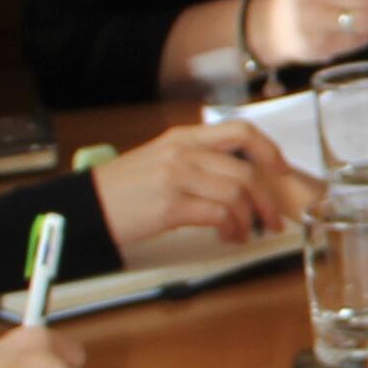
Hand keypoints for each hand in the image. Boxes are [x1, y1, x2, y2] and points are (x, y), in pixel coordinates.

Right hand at [92, 124, 304, 250]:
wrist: (86, 208)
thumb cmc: (123, 190)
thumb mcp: (161, 162)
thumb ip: (197, 162)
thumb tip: (239, 179)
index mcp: (183, 138)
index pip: (240, 131)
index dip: (269, 149)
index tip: (282, 169)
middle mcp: (182, 153)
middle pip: (246, 170)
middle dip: (267, 200)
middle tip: (273, 220)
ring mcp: (176, 177)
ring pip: (237, 193)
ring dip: (250, 218)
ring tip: (246, 233)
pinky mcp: (170, 205)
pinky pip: (219, 214)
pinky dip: (232, 228)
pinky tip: (228, 236)